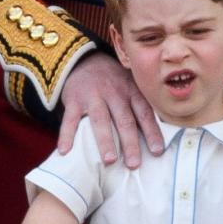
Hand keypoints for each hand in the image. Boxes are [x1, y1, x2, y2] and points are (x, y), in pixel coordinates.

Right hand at [58, 52, 161, 167]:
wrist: (84, 60)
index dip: (152, 132)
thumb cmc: (113, 81)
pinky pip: (70, 119)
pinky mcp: (74, 99)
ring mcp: (94, 96)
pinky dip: (67, 135)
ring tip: (109, 160)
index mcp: (131, 92)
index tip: (157, 151)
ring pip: (100, 120)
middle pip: (124, 120)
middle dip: (130, 143)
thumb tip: (156, 136)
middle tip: (134, 164)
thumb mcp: (130, 86)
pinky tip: (65, 151)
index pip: (144, 114)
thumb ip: (140, 106)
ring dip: (105, 141)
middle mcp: (115, 93)